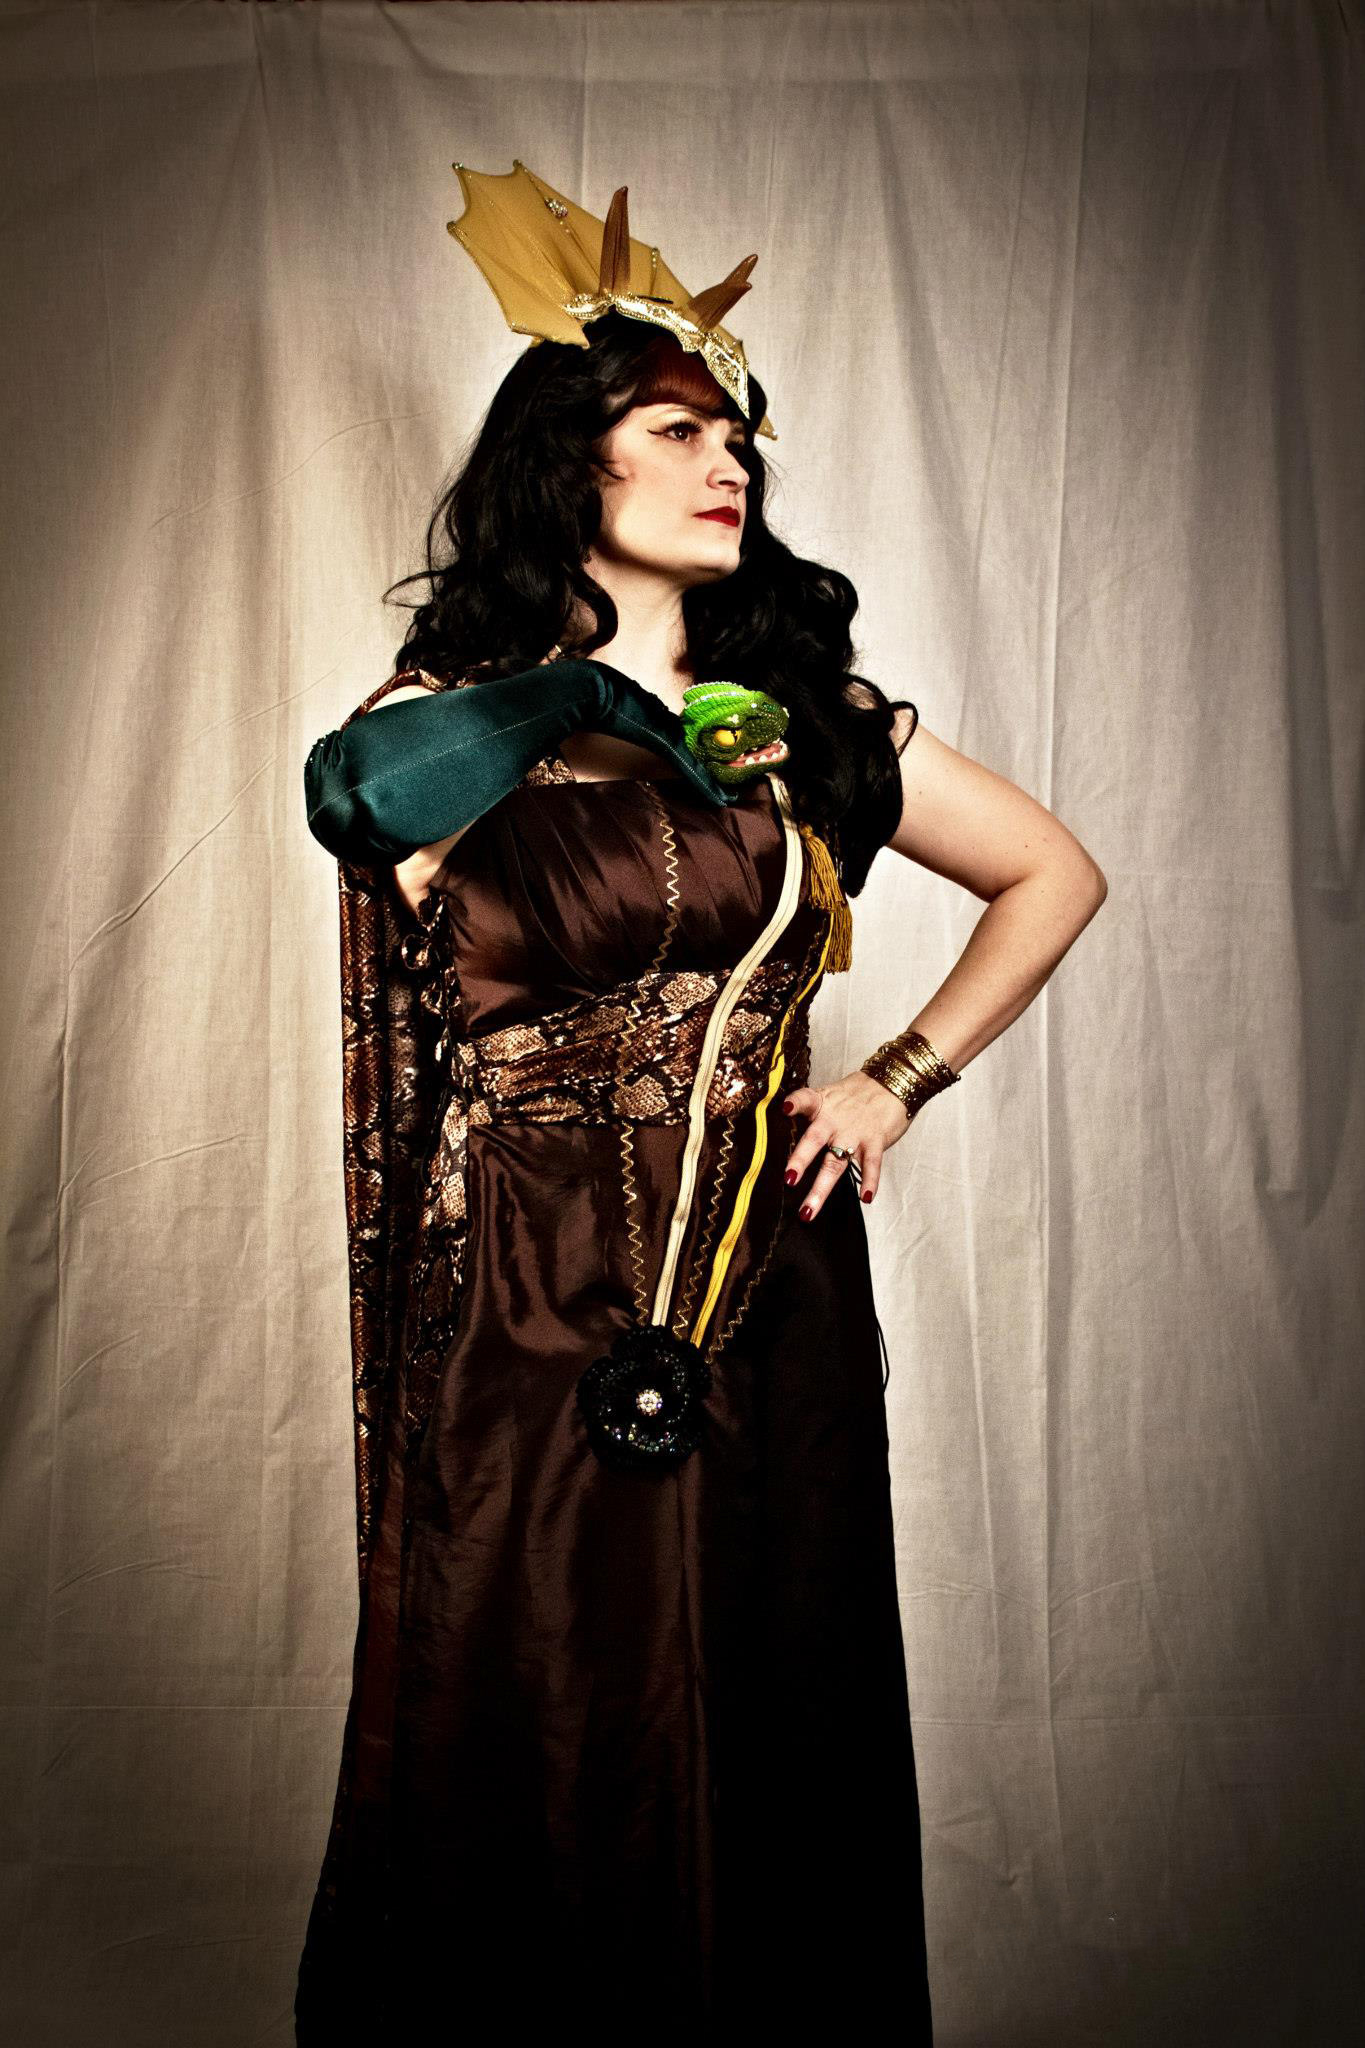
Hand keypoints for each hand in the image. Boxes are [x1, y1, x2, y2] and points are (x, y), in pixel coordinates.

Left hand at [780, 1070, 911, 1218]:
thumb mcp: (830, 1096)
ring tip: (808, 1210)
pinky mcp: (875, 1141)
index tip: (785, 1109)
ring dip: (821, 1187)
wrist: (892, 1084)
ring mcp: (854, 1133)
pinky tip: (865, 1198)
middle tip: (788, 1180)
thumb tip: (785, 1135)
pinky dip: (870, 1181)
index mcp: (821, 1105)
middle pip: (814, 1140)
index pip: (804, 1099)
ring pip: (836, 1162)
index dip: (794, 1103)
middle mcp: (834, 1120)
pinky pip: (871, 1164)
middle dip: (800, 1161)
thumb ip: (811, 1115)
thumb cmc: (856, 1095)